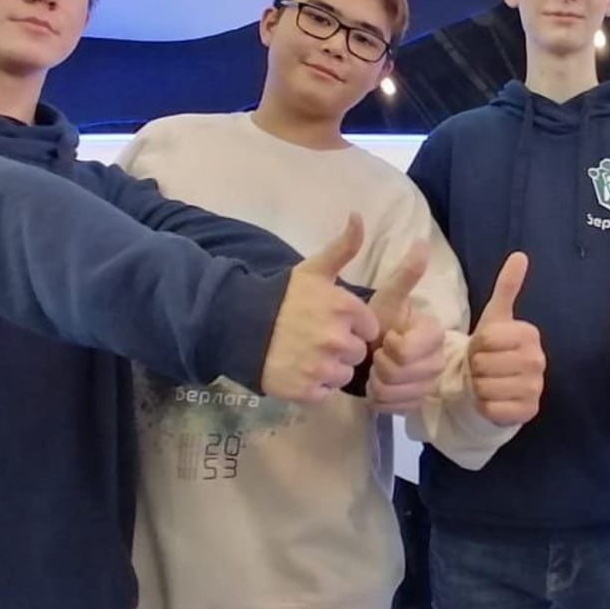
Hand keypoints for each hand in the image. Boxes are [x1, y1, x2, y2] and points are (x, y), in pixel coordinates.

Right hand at [260, 214, 380, 403]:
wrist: (239, 325)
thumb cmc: (283, 296)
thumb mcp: (315, 269)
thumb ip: (344, 246)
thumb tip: (359, 215)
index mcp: (346, 308)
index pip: (370, 328)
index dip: (353, 325)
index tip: (332, 321)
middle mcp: (338, 339)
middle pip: (359, 352)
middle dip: (342, 346)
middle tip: (316, 338)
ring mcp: (322, 367)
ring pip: (344, 374)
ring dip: (331, 368)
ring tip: (307, 354)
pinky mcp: (308, 391)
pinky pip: (325, 393)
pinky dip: (315, 386)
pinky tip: (299, 370)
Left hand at [369, 242, 444, 413]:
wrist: (373, 350)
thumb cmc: (380, 322)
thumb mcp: (389, 298)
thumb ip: (406, 275)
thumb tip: (422, 243)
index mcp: (435, 334)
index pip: (405, 350)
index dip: (390, 346)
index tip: (387, 336)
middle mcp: (440, 360)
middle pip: (398, 373)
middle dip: (380, 363)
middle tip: (379, 353)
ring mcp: (430, 385)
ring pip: (394, 392)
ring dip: (377, 381)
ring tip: (377, 367)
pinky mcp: (417, 404)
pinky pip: (392, 408)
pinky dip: (378, 398)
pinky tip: (378, 384)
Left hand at [467, 253, 544, 425]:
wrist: (496, 385)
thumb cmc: (493, 349)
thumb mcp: (495, 318)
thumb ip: (507, 287)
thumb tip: (520, 255)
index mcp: (530, 334)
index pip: (485, 339)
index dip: (475, 346)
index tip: (484, 348)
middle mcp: (538, 360)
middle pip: (483, 364)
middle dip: (475, 367)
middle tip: (484, 367)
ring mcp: (536, 388)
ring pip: (485, 387)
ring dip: (478, 387)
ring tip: (486, 382)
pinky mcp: (529, 411)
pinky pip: (491, 409)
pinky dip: (484, 406)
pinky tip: (491, 399)